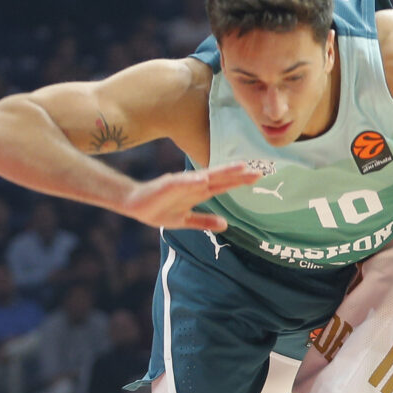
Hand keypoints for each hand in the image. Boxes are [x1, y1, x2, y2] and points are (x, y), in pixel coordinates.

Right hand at [119, 162, 261, 231]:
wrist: (134, 205)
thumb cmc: (158, 209)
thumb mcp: (185, 220)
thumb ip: (204, 222)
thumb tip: (225, 224)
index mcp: (198, 192)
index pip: (223, 185)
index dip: (240, 181)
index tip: (257, 176)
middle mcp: (193, 185)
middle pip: (220, 178)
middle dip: (238, 174)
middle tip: (258, 170)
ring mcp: (181, 184)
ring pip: (205, 176)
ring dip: (222, 172)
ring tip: (238, 168)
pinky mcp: (166, 186)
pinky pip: (181, 183)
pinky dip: (192, 181)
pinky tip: (203, 179)